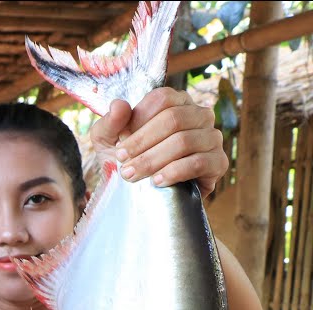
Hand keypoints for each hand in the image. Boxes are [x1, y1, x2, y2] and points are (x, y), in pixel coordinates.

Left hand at [90, 87, 227, 194]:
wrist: (143, 195)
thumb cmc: (127, 160)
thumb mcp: (108, 141)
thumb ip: (110, 122)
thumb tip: (118, 105)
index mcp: (175, 103)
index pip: (162, 99)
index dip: (138, 119)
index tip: (119, 141)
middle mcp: (198, 115)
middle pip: (173, 119)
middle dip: (142, 142)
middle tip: (121, 162)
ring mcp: (212, 137)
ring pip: (184, 141)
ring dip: (153, 160)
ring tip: (132, 174)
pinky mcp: (218, 162)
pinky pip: (200, 162)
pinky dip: (174, 172)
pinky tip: (156, 181)